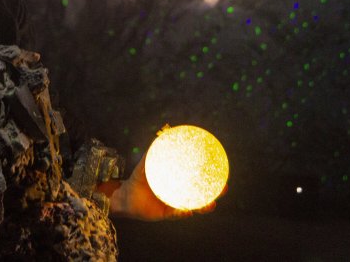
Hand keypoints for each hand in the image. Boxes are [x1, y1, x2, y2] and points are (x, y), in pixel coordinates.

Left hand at [101, 152, 223, 220]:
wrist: (125, 196)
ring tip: (211, 204)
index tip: (223, 174)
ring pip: (193, 207)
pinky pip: (176, 214)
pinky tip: (188, 211)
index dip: (211, 179)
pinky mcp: (165, 215)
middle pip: (201, 195)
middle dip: (214, 193)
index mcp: (178, 183)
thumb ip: (153, 150)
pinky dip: (182, 213)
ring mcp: (174, 205)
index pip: (198, 181)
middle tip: (224, 188)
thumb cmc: (138, 179)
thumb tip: (162, 133)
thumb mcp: (146, 163)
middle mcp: (178, 195)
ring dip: (203, 206)